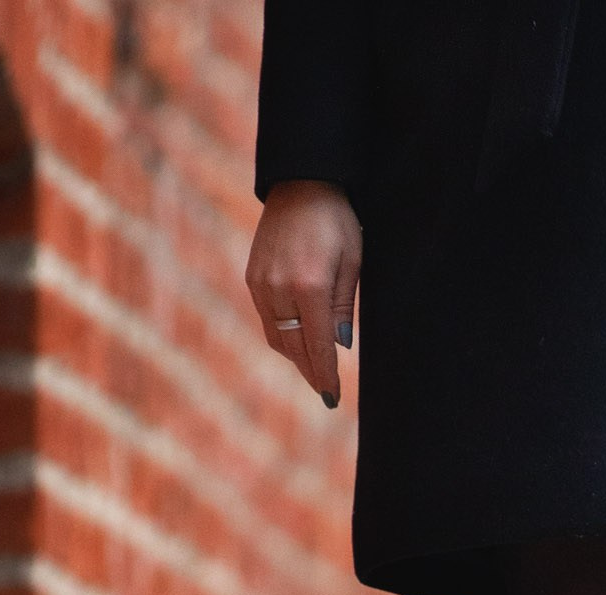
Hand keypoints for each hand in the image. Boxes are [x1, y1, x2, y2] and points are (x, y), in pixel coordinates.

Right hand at [245, 180, 361, 407]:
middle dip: (310, 372)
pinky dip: (282, 336)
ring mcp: (260, 283)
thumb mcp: (352, 262)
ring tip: (314, 371)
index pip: (316, 346)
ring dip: (295, 357)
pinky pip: (267, 319)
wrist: (301, 185)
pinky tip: (297, 343)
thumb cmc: (337, 222)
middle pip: (293, 347)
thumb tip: (339, 346)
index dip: (325, 375)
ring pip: (277, 336)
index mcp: (308, 286)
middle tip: (325, 391)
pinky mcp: (252, 277)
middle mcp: (278, 289)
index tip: (333, 398)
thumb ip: (343, 306)